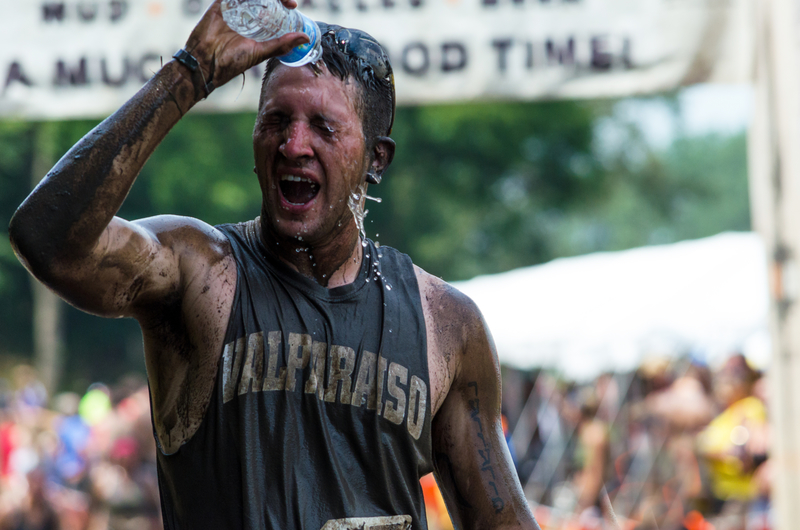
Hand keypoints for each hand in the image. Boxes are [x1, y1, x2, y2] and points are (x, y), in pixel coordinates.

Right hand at [183, 0, 309, 90]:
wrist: (207, 62)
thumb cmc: (233, 61)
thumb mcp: (261, 52)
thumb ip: (281, 44)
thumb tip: (305, 38)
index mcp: (257, 23)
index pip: (274, 6)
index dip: (283, 1)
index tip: (293, 6)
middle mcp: (246, 12)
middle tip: (287, 1)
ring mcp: (233, 6)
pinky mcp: (220, 2)